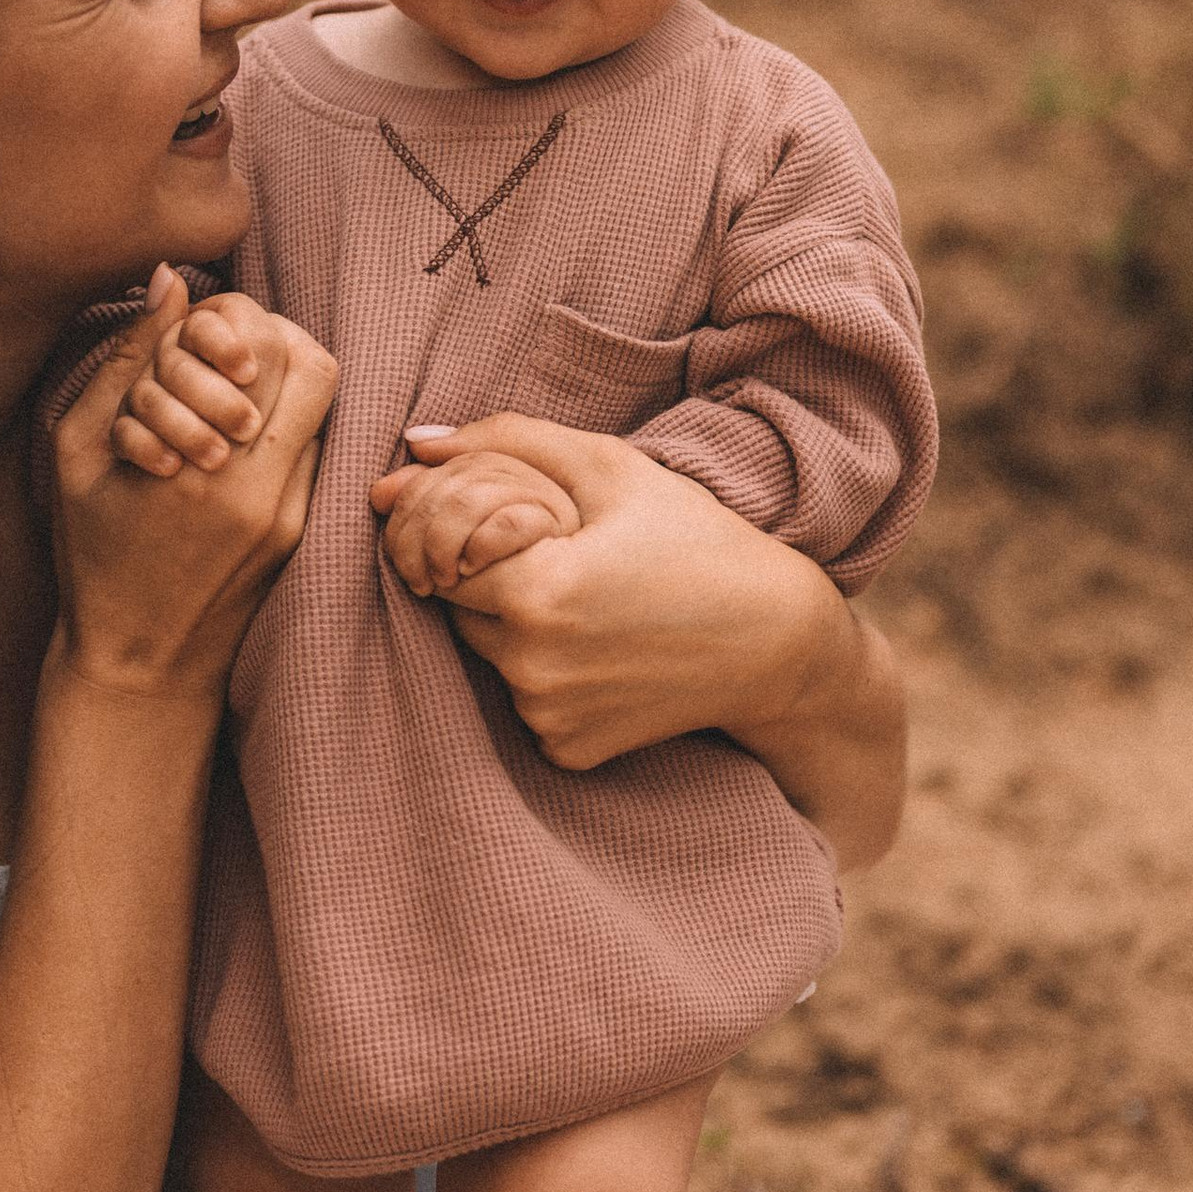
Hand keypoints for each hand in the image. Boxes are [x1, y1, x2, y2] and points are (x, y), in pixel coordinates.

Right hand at [53, 271, 336, 702]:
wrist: (138, 660)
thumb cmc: (93, 552)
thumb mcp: (79, 451)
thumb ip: (124, 362)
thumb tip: (169, 281)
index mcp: (202, 469)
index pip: (267, 349)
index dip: (239, 321)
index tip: (204, 334)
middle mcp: (261, 492)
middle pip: (312, 367)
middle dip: (268, 341)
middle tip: (225, 351)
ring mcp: (291, 515)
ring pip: (322, 406)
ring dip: (280, 381)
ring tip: (230, 390)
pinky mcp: (302, 531)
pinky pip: (313, 447)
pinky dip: (282, 424)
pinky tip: (236, 437)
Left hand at [371, 419, 899, 860]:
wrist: (777, 643)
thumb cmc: (697, 541)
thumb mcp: (612, 469)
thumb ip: (507, 441)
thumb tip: (415, 442)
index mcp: (537, 590)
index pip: (439, 551)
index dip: (467, 528)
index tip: (518, 523)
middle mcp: (531, 665)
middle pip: (454, 606)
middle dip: (486, 575)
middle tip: (560, 556)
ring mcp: (546, 716)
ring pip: (484, 655)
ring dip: (511, 625)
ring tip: (588, 601)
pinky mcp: (565, 750)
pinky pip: (522, 700)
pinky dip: (544, 673)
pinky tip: (602, 650)